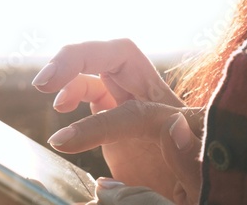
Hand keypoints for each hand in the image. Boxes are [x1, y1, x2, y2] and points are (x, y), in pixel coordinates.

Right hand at [32, 39, 202, 203]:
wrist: (185, 197)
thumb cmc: (197, 191)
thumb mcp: (201, 184)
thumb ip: (189, 157)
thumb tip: (173, 125)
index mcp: (182, 116)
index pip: (132, 107)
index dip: (94, 124)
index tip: (63, 144)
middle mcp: (156, 101)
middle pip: (118, 55)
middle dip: (79, 58)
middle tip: (46, 80)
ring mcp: (134, 104)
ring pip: (100, 68)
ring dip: (70, 69)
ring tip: (46, 88)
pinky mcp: (116, 114)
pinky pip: (92, 89)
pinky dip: (71, 91)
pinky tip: (61, 107)